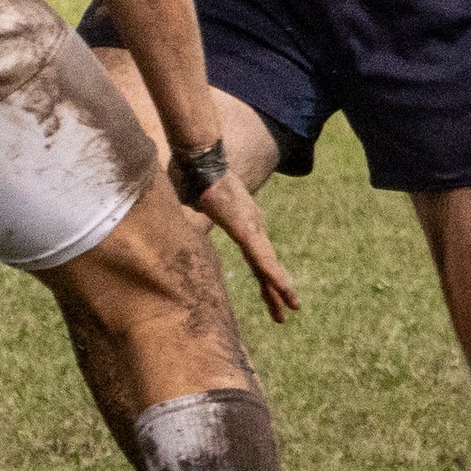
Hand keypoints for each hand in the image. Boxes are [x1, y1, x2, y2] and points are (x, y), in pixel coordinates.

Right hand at [196, 172, 299, 323]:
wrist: (200, 160)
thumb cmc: (196, 177)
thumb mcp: (196, 203)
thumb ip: (194, 213)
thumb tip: (177, 217)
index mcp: (244, 224)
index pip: (257, 256)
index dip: (266, 276)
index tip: (275, 293)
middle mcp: (253, 226)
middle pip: (266, 265)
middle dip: (277, 289)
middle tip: (291, 310)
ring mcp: (250, 227)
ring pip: (267, 263)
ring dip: (280, 286)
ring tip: (293, 306)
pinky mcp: (244, 228)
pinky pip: (259, 255)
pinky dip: (271, 272)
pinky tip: (282, 286)